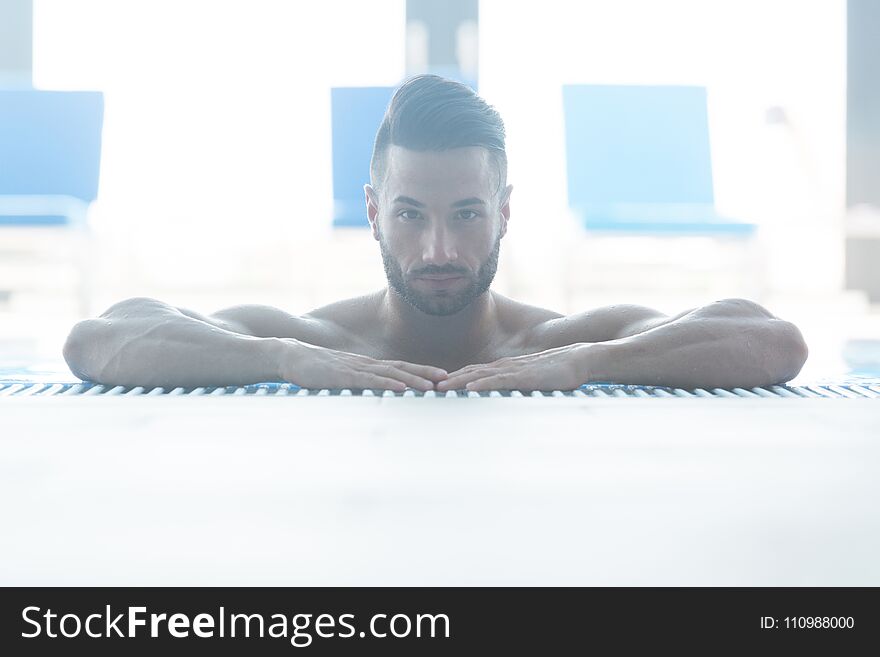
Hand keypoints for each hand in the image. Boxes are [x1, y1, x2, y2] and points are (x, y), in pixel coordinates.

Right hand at [278, 339, 446, 391]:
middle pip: (401, 368)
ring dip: (412, 380)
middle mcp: (365, 364)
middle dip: (425, 373)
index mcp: (366, 365)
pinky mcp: (342, 376)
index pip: (399, 367)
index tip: (442, 377)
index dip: (421, 371)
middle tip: (447, 380)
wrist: (289, 355)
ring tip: (431, 387)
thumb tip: (372, 393)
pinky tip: (399, 388)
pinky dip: (386, 384)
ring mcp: (354, 369)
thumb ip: (357, 382)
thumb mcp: (340, 376)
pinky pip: (369, 380)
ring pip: (389, 374)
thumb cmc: (314, 369)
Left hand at [436, 344, 590, 391]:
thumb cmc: (559, 371)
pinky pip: (499, 380)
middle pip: (469, 372)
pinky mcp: (525, 376)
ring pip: (479, 375)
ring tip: (439, 389)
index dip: (453, 379)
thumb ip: (517, 385)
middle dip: (447, 380)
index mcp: (505, 368)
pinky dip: (482, 384)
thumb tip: (506, 395)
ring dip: (457, 382)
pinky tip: (470, 389)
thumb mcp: (532, 380)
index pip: (473, 373)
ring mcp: (513, 370)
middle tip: (426, 388)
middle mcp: (505, 366)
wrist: (580, 358)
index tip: (435, 387)